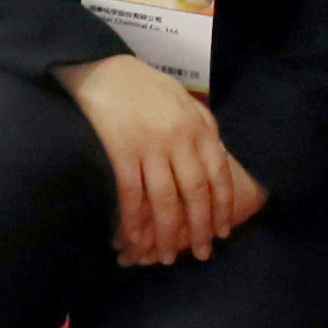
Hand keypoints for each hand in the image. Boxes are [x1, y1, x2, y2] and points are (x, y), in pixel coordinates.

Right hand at [59, 55, 269, 261]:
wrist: (103, 70)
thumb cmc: (145, 87)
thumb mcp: (183, 100)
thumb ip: (203, 127)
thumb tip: (220, 156)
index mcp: (198, 126)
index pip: (218, 174)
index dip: (222, 206)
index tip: (223, 231)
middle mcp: (178, 138)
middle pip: (195, 192)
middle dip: (200, 227)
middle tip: (201, 254)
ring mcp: (150, 146)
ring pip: (164, 200)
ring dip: (168, 233)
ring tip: (168, 256)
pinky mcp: (121, 152)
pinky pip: (131, 194)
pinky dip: (134, 220)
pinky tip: (134, 239)